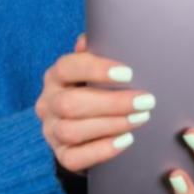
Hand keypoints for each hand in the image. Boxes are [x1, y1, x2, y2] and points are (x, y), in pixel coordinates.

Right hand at [35, 33, 155, 174]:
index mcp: (55, 77)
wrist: (86, 132)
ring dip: (111, 124)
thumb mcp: (95, 73)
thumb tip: (96, 36)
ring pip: (72, 130)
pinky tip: (126, 140)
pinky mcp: (60, 156)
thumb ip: (97, 55)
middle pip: (70, 103)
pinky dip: (102, 149)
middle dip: (112, 103)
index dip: (95, 69)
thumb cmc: (94, 92)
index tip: (128, 73)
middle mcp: (48, 103)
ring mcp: (51, 131)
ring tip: (140, 118)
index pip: (67, 67)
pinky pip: (75, 158)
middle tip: (146, 101)